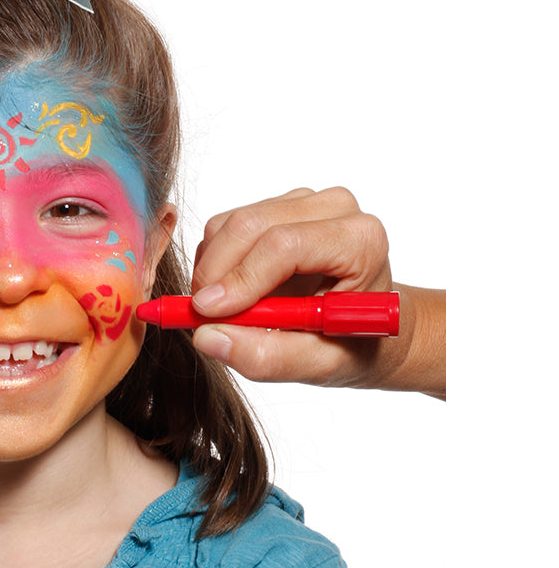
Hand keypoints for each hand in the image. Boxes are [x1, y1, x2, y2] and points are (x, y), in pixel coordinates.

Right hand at [190, 187, 444, 398]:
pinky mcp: (277, 205)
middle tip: (201, 316)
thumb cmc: (354, 344)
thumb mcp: (320, 364)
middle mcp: (334, 209)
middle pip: (250, 225)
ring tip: (227, 310)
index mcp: (360, 241)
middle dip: (215, 273)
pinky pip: (224, 225)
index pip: (285, 244)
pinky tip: (233, 291)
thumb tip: (208, 337)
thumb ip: (269, 357)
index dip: (241, 277)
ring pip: (230, 224)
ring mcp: (304, 202)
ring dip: (211, 269)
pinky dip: (214, 260)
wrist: (365, 326)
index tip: (208, 312)